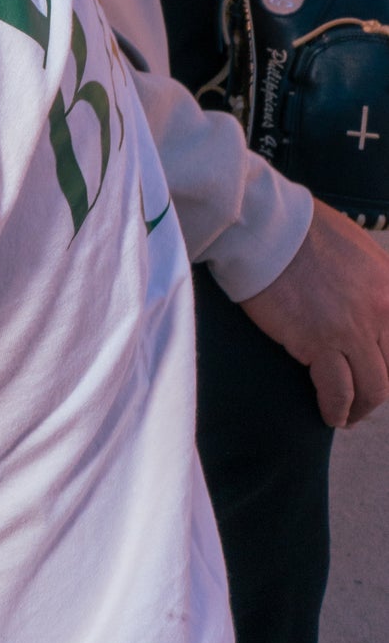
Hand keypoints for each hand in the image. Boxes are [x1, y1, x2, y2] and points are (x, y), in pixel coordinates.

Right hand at [240, 199, 388, 425]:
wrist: (265, 227)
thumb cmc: (299, 230)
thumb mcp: (357, 249)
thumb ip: (373, 280)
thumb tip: (369, 301)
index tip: (378, 373)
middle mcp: (382, 310)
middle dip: (376, 389)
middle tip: (360, 397)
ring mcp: (353, 329)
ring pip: (373, 388)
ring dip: (360, 407)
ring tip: (346, 415)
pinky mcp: (320, 343)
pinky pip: (338, 392)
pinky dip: (336, 410)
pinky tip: (330, 415)